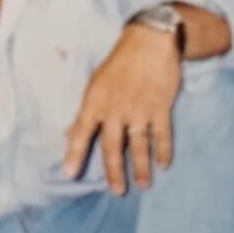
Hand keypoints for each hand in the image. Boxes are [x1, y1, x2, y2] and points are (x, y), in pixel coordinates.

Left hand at [64, 23, 181, 194]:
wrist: (150, 41)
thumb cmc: (119, 62)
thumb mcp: (95, 83)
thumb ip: (87, 111)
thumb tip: (70, 134)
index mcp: (95, 101)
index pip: (81, 132)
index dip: (75, 153)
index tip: (70, 174)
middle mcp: (116, 108)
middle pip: (113, 146)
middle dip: (114, 171)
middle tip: (117, 191)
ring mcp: (140, 109)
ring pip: (139, 145)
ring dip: (140, 167)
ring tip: (142, 185)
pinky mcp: (161, 107)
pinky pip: (162, 134)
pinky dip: (164, 150)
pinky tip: (164, 164)